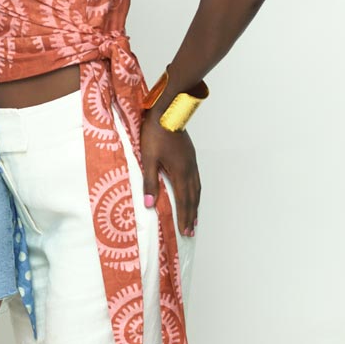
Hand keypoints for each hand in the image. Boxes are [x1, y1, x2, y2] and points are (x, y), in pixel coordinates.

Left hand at [140, 112, 199, 237]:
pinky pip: (196, 179)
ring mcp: (192, 162)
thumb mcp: (148, 158)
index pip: (182, 201)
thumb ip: (149, 182)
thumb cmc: (155, 133)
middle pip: (192, 198)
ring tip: (195, 217)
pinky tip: (193, 193)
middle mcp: (189, 169)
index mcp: (180, 172)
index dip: (183, 217)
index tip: (185, 231)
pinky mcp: (190, 156)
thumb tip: (149, 204)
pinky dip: (196, 192)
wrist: (168, 111)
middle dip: (191, 216)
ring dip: (196, 205)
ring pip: (197, 189)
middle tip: (191, 231)